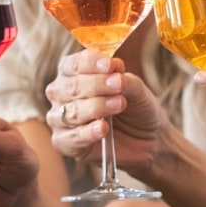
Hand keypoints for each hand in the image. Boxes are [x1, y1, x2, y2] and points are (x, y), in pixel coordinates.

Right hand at [45, 49, 168, 176]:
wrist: (146, 138)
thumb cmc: (135, 108)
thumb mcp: (135, 89)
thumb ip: (122, 78)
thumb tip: (114, 66)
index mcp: (72, 74)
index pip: (73, 64)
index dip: (90, 63)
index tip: (110, 65)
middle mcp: (61, 95)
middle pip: (71, 87)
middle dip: (97, 84)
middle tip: (119, 85)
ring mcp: (59, 119)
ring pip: (72, 112)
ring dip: (97, 107)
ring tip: (119, 104)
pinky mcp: (64, 143)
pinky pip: (72, 137)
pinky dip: (89, 132)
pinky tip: (103, 128)